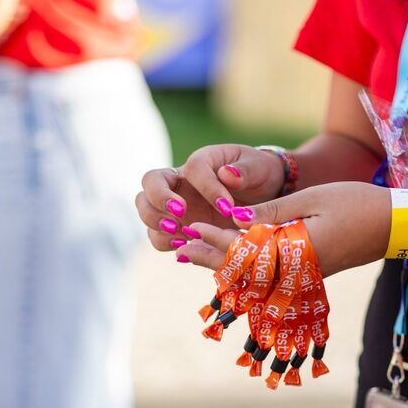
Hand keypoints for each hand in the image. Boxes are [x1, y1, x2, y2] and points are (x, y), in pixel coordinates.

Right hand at [135, 144, 286, 253]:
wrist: (261, 197)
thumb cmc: (258, 176)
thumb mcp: (259, 169)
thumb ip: (246, 170)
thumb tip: (226, 175)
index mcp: (202, 161)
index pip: (193, 168)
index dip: (208, 187)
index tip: (228, 206)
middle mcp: (181, 181)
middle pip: (150, 182)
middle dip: (160, 199)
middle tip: (182, 214)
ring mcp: (174, 205)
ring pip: (145, 209)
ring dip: (156, 222)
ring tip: (181, 235)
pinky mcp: (176, 227)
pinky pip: (157, 235)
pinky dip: (164, 242)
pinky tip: (184, 245)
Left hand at [177, 181, 390, 276]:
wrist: (393, 226)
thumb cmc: (357, 204)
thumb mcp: (313, 199)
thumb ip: (274, 212)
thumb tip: (234, 217)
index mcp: (296, 250)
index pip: (247, 247)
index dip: (216, 237)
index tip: (192, 228)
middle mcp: (296, 269)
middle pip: (244, 266)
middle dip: (211, 256)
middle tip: (180, 248)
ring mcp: (302, 275)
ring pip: (253, 273)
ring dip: (222, 264)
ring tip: (193, 256)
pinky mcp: (307, 273)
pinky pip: (268, 274)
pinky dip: (244, 268)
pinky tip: (226, 263)